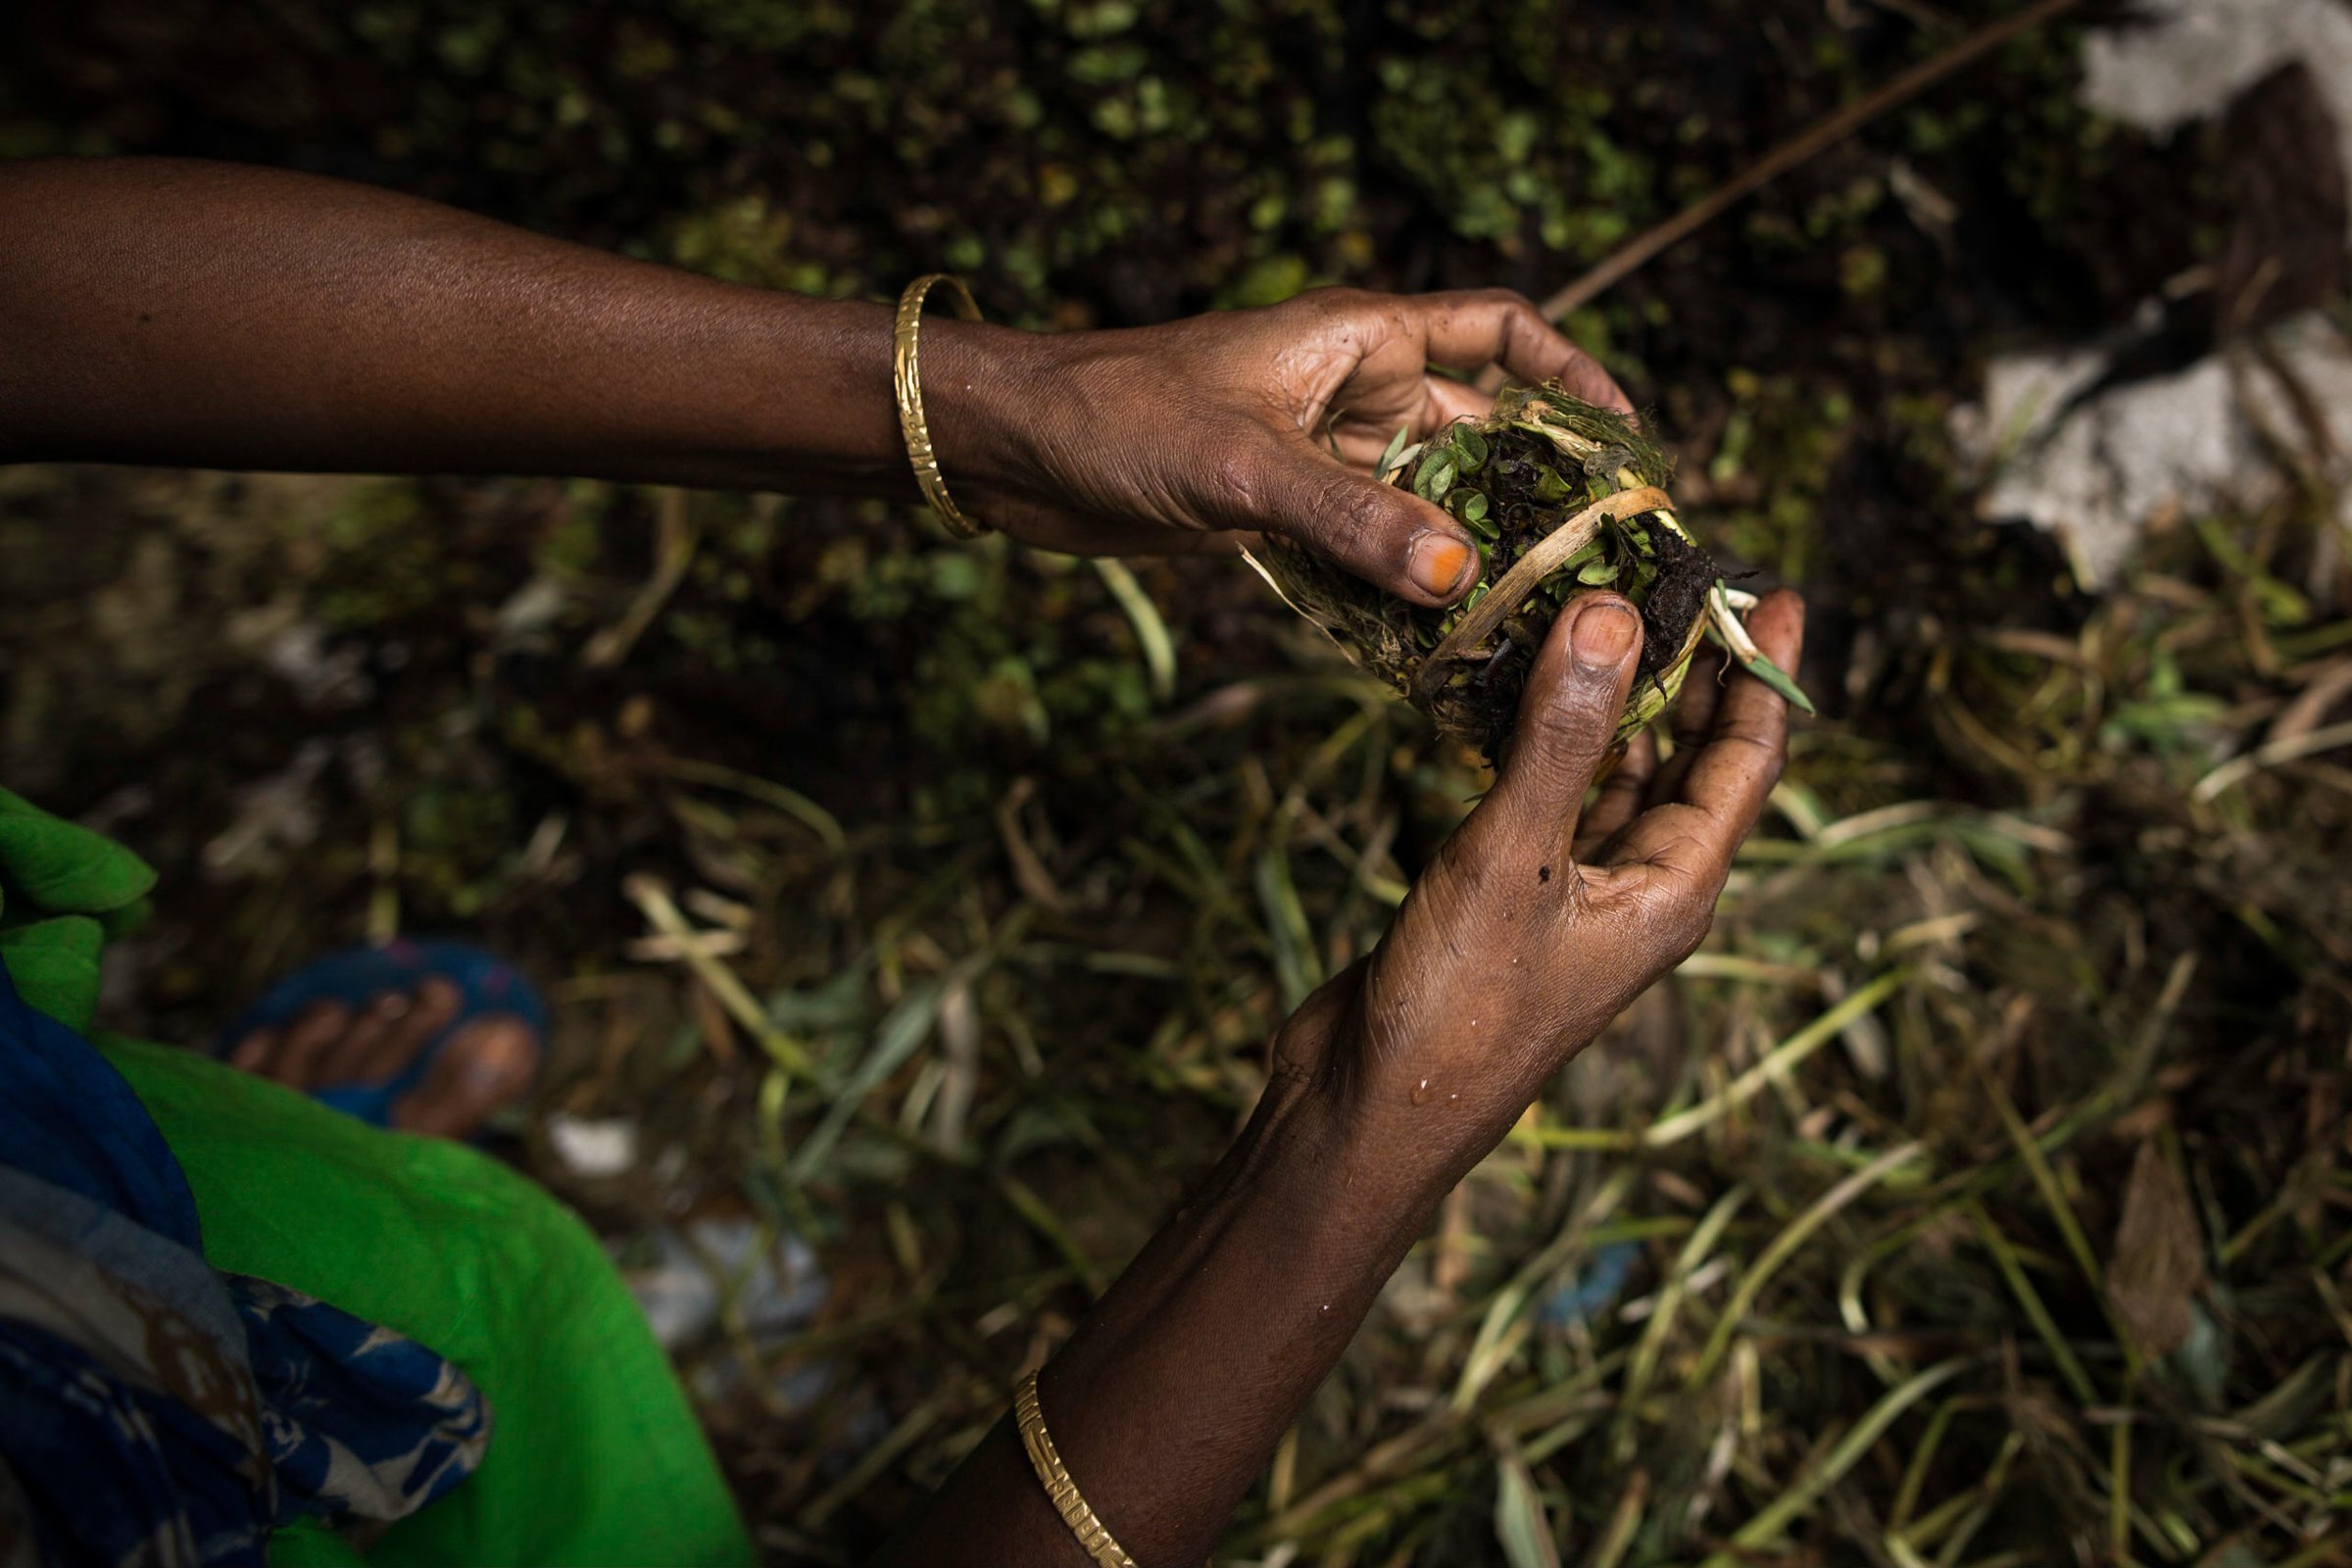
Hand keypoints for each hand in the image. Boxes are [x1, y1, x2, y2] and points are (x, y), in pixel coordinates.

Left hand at [933, 288, 1626, 605]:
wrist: (1012, 450)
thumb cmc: (1117, 416)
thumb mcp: (1242, 466)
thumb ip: (1352, 519)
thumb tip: (1460, 576)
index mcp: (1363, 338)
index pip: (1502, 331)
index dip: (1572, 377)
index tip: (1628, 444)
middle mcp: (1355, 391)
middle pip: (1481, 432)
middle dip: (1537, 493)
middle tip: (1600, 567)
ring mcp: (1322, 456)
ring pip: (1428, 504)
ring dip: (1471, 555)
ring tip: (1535, 618)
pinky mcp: (1285, 515)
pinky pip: (1371, 551)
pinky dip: (1403, 591)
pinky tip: (1440, 645)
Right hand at [1277, 588, 1805, 1196]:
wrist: (1372, 1112)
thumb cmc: (1458, 1011)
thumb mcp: (1513, 860)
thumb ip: (1562, 738)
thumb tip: (1611, 616)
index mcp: (1673, 888)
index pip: (1746, 762)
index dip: (1765, 672)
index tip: (1777, 589)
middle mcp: (1639, 890)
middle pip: (1692, 761)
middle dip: (1694, 673)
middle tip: (1684, 581)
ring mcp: (1575, 895)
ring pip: (1620, 776)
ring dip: (1617, 700)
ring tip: (1605, 614)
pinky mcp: (1512, 897)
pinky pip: (1553, 797)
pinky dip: (1548, 740)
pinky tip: (1521, 695)